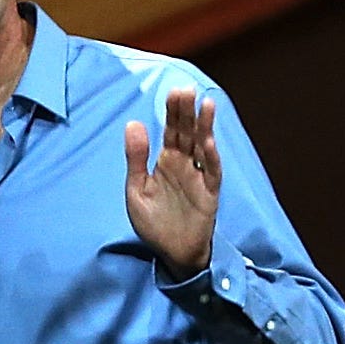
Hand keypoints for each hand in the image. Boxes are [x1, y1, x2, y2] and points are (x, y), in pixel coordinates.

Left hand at [124, 86, 217, 276]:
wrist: (171, 254)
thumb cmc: (154, 222)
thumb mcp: (137, 189)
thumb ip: (136, 158)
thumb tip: (133, 123)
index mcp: (166, 161)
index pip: (171, 130)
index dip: (173, 112)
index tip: (174, 91)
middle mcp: (184, 165)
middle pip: (187, 133)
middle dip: (187, 112)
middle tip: (187, 89)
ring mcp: (198, 178)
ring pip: (203, 147)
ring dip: (204, 127)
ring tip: (205, 105)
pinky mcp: (209, 195)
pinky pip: (211, 173)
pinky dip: (210, 158)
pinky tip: (208, 143)